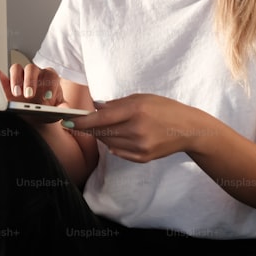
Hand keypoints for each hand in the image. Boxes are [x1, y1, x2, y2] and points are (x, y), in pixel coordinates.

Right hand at [0, 64, 65, 123]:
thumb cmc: (48, 109)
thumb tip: (66, 110)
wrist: (38, 116)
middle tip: (28, 95)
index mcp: (49, 77)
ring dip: (15, 79)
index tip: (47, 96)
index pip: (50, 74)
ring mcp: (20, 78)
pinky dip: (0, 78)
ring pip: (16, 69)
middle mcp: (35, 74)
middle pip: (31, 68)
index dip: (49, 84)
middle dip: (29, 81)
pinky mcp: (8, 84)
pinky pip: (3, 77)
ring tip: (16, 93)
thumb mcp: (58, 110)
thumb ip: (63, 108)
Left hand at [67, 94, 203, 162]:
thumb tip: (96, 108)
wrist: (189, 130)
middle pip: (102, 132)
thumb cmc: (166, 109)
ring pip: (108, 143)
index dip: (82, 120)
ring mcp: (140, 146)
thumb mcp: (143, 98)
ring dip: (102, 135)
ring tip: (106, 127)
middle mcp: (137, 130)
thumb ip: (118, 103)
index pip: (101, 118)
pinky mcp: (142, 158)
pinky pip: (118, 152)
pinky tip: (120, 136)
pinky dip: (113, 144)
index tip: (66, 120)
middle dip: (89, 127)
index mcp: (136, 110)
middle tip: (80, 122)